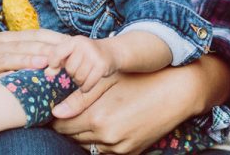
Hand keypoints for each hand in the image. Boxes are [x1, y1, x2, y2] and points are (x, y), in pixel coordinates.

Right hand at [0, 28, 65, 85]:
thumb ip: (11, 52)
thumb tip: (38, 55)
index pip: (31, 34)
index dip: (52, 36)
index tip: (73, 40)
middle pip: (24, 43)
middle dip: (48, 45)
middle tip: (70, 49)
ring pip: (8, 58)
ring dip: (28, 59)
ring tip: (47, 60)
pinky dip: (5, 81)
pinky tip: (17, 84)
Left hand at [47, 35, 117, 94]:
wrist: (110, 52)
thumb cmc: (85, 54)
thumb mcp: (71, 53)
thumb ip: (57, 61)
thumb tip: (47, 72)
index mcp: (74, 41)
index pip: (56, 52)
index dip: (53, 63)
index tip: (55, 67)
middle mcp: (84, 46)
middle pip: (69, 68)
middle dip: (72, 73)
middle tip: (78, 70)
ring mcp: (94, 55)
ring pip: (78, 77)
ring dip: (79, 81)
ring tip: (84, 76)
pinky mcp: (102, 66)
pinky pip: (88, 84)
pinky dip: (86, 88)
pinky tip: (88, 84)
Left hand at [51, 57, 228, 154]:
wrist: (175, 94)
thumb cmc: (138, 81)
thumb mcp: (106, 82)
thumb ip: (78, 97)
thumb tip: (55, 111)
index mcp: (98, 118)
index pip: (62, 126)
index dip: (55, 117)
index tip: (53, 108)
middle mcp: (108, 137)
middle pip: (73, 137)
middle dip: (67, 125)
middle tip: (66, 112)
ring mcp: (120, 148)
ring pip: (87, 146)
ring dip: (82, 135)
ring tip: (82, 117)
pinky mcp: (131, 152)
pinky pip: (104, 152)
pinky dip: (98, 142)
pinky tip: (100, 126)